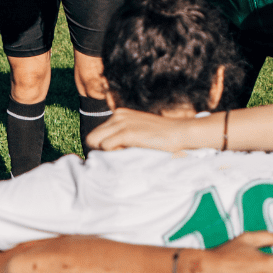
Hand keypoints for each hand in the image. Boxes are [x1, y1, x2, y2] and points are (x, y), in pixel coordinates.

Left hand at [84, 108, 200, 151]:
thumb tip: (106, 151)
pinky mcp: (127, 132)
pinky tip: (128, 154)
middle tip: (116, 158)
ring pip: (94, 142)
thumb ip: (123, 136)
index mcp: (119, 114)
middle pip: (91, 137)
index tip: (116, 154)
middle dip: (99, 151)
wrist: (181, 133)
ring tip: (123, 155)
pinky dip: (113, 155)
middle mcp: (117, 115)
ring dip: (105, 153)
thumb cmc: (162, 138)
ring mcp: (121, 123)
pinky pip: (105, 147)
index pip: (97, 133)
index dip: (102, 148)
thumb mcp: (138, 131)